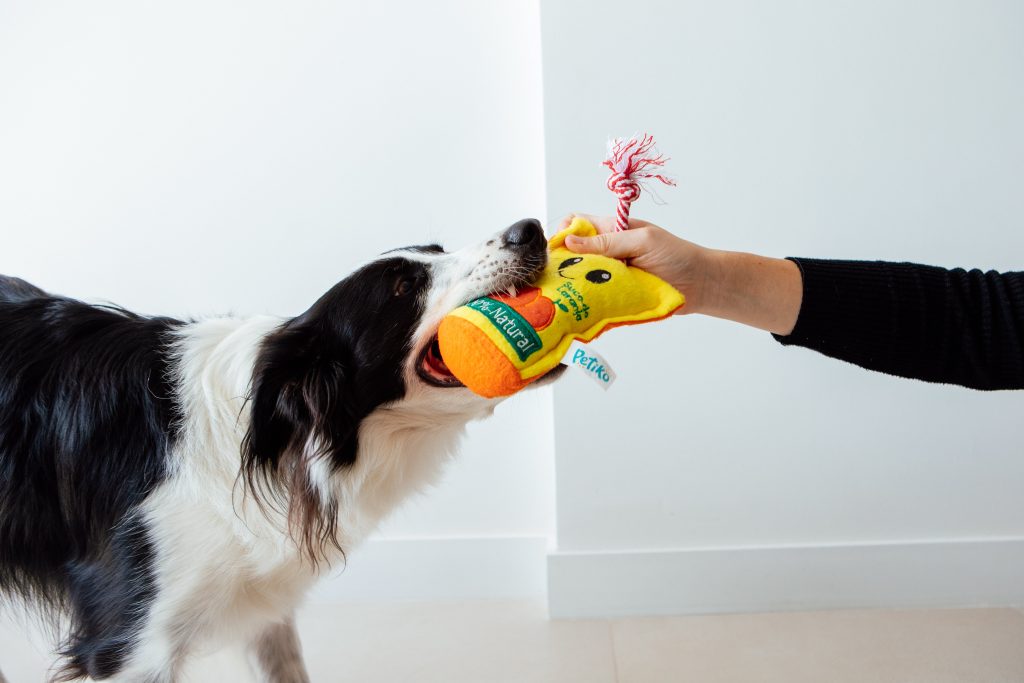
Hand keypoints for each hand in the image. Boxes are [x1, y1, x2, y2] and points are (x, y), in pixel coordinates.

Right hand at [557, 213, 802, 334]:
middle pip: (573, 253)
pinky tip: (579, 306)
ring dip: (574, 284)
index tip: (556, 250)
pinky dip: (586, 301)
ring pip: (581, 277)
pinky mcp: (615, 294)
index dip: (564, 233)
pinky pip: (594, 296)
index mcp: (613, 229)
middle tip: (556, 278)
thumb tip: (570, 240)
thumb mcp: (642, 241)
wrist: (702, 286)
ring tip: (565, 294)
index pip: (577, 223)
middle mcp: (608, 251)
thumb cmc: (678, 256)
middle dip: (563, 263)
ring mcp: (611, 273)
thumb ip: (608, 242)